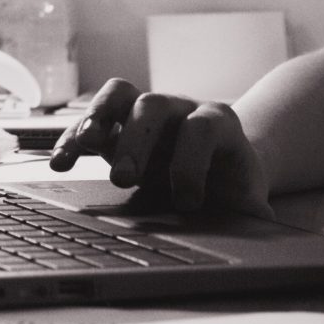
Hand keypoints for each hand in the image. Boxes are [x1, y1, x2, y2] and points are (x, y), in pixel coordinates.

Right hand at [47, 78, 271, 216]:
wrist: (221, 165)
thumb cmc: (231, 184)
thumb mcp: (247, 199)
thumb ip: (254, 215)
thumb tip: (262, 229)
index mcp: (218, 123)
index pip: (203, 128)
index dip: (192, 162)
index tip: (187, 202)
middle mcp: (179, 108)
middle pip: (155, 105)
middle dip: (137, 140)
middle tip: (124, 179)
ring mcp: (145, 110)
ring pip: (120, 94)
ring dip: (97, 118)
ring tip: (82, 146)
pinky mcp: (118, 122)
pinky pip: (92, 117)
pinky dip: (74, 137)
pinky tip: (61, 161)